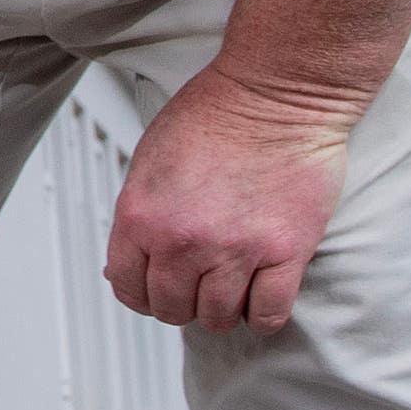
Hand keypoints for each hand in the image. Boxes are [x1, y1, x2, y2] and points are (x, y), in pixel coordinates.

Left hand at [102, 67, 356, 333]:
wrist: (276, 91)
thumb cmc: (217, 113)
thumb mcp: (149, 159)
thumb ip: (138, 216)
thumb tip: (125, 266)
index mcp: (141, 216)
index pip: (128, 288)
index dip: (142, 293)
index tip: (157, 288)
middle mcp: (183, 241)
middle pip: (172, 309)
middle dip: (182, 301)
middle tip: (198, 282)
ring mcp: (236, 250)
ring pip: (218, 318)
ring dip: (223, 308)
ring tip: (232, 284)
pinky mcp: (284, 252)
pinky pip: (268, 315)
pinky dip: (263, 316)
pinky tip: (262, 295)